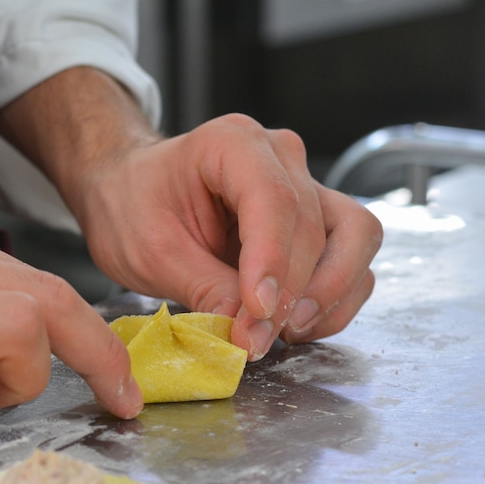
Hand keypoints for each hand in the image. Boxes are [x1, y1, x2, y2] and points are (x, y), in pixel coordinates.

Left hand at [74, 114, 382, 358]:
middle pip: (315, 226)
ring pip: (355, 237)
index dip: (272, 261)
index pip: (273, 200)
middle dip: (292, 293)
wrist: (129, 192)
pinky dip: (333, 299)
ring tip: (284, 333)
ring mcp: (305, 185)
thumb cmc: (132, 205)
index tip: (258, 312)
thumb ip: (203, 287)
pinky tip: (294, 325)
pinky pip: (351, 258)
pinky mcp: (315, 220)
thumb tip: (248, 331)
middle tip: (256, 340)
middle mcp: (280, 157)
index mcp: (231, 144)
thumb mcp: (151, 252)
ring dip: (329, 294)